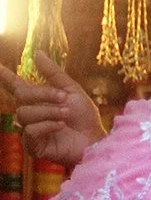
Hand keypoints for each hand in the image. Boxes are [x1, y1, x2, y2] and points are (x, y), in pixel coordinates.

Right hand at [0, 52, 104, 172]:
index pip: (17, 87)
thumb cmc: (84, 117)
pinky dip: (48, 125)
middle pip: (22, 97)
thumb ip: (53, 73)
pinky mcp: (32, 146)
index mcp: (38, 101)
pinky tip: (61, 126)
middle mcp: (30, 115)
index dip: (6, 78)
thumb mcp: (71, 90)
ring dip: (49, 112)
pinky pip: (30, 131)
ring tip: (66, 115)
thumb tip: (38, 53)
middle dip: (44, 95)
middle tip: (64, 99)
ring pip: (25, 114)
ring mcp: (30, 131)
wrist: (94, 138)